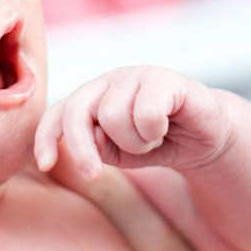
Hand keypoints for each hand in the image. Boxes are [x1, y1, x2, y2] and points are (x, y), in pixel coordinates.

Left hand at [34, 66, 232, 178]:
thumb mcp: (118, 152)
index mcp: (89, 98)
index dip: (46, 137)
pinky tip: (164, 127)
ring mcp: (133, 76)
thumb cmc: (153, 143)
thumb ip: (97, 146)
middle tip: (94, 175)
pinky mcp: (162, 78)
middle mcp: (106, 83)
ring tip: (150, 139)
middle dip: (81, 148)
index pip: (57, 113)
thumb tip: (89, 138)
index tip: (46, 165)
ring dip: (134, 141)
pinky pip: (145, 112)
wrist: (204, 136)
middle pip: (77, 112)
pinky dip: (153, 130)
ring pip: (112, 116)